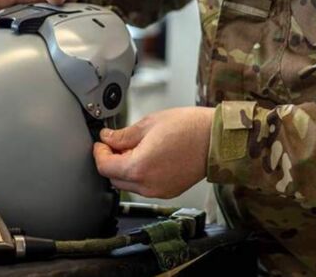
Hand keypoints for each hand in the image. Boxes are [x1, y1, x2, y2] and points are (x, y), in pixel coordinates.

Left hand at [93, 107, 214, 198]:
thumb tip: (107, 138)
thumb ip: (123, 135)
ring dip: (126, 168)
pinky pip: (146, 186)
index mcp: (138, 167)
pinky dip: (141, 174)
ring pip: (130, 184)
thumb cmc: (189, 128)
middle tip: (116, 143)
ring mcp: (159, 190)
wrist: (216, 139)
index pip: (105, 167)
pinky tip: (149, 157)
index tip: (101, 142)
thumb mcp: (149, 124)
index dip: (99, 153)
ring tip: (136, 148)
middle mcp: (147, 185)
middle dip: (111, 161)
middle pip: (114, 178)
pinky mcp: (169, 191)